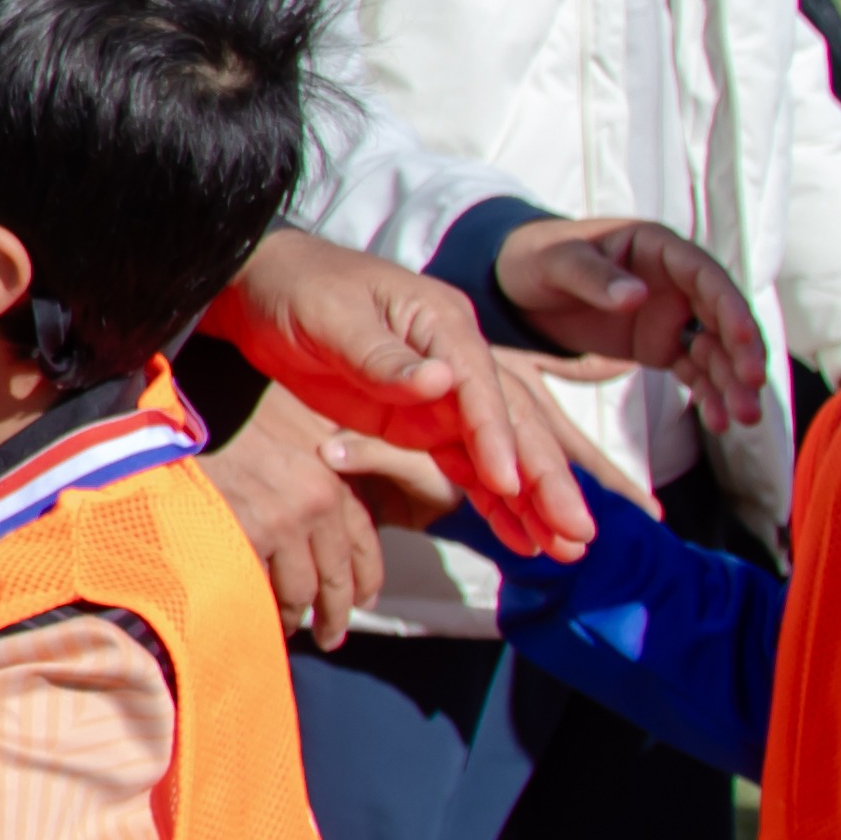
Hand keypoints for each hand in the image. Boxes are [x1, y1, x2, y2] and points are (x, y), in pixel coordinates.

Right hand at [202, 385, 389, 647]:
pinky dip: (261, 606)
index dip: (367, 576)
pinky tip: (257, 615)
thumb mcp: (293, 432)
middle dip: (338, 612)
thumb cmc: (234, 421)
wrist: (186, 419)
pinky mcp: (248, 537)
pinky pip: (261, 586)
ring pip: (300, 590)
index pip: (363, 539)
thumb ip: (315, 466)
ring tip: (288, 628)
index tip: (364, 600)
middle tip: (334, 635)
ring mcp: (283, 522)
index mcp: (331, 476)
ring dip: (296, 615)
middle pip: (337, 574)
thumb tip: (330, 505)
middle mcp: (317, 501)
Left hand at [216, 228, 597, 563]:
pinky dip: (497, 503)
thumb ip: (382, 355)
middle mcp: (458, 359)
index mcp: (442, 322)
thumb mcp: (332, 317)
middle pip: (513, 421)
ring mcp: (445, 396)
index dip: (497, 435)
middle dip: (545, 478)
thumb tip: (442, 381)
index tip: (508, 482)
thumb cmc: (299, 290)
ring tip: (566, 549)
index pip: (480, 384)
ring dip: (535, 501)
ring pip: (502, 452)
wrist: (263, 290)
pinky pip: (469, 466)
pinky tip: (523, 539)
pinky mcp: (423, 424)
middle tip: (577, 532)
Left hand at [497, 216, 775, 436]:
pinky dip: (708, 394)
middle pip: (722, 317)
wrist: (518, 285)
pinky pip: (694, 371)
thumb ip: (593, 277)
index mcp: (658, 247)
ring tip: (744, 416)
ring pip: (715, 349)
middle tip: (753, 388)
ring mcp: (672, 316)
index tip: (741, 339)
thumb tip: (638, 295)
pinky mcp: (661, 346)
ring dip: (733, 381)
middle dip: (742, 352)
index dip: (728, 306)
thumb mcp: (557, 262)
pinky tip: (720, 421)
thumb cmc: (538, 257)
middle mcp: (676, 281)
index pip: (705, 275)